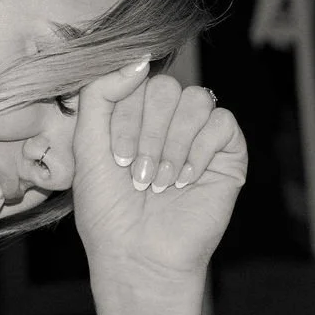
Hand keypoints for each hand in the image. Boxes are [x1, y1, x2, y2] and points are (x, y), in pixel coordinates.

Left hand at [70, 60, 246, 287]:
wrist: (138, 256)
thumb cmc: (108, 210)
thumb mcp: (86, 145)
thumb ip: (100, 94)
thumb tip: (139, 58)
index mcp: (133, 114)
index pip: (136, 81)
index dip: (125, 117)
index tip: (116, 158)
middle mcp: (167, 121)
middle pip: (166, 87)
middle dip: (147, 133)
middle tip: (138, 174)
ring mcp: (199, 136)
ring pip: (196, 100)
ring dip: (172, 145)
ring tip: (160, 182)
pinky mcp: (228, 154)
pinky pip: (223, 123)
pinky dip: (200, 152)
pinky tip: (185, 181)